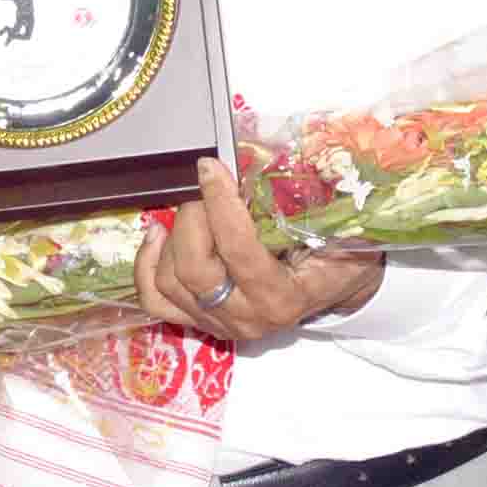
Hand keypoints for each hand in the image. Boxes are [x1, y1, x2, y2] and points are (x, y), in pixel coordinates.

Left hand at [134, 157, 383, 340]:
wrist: (333, 289)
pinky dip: (148, 264)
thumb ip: (310, 206)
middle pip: (195, 268)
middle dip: (192, 218)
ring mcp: (219, 323)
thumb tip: (271, 162)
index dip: (220, 204)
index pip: (239, 250)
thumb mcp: (338, 231)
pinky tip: (158, 235)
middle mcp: (247, 317)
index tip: (211, 168)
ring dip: (172, 236)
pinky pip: (155, 299)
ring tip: (190, 209)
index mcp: (282, 297)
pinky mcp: (198, 321)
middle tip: (204, 190)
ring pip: (170, 281)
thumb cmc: (336, 256)